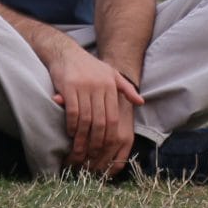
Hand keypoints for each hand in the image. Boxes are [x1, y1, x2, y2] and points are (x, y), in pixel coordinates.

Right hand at [48, 39, 144, 177]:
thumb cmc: (89, 66)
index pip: (113, 118)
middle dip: (96, 142)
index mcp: (110, 85)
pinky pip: (72, 112)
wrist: (65, 52)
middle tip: (92, 156)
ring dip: (82, 138)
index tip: (105, 150)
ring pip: (86, 120)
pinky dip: (72, 126)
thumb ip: (126, 89)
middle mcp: (99, 86)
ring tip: (80, 151)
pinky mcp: (68, 87)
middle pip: (100, 122)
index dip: (109, 136)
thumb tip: (141, 102)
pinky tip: (70, 133)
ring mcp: (83, 86)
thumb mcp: (111, 73)